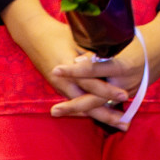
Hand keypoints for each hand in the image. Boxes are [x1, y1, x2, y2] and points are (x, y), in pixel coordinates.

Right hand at [0, 0, 127, 122]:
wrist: (34, 37)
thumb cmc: (58, 34)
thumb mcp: (76, 39)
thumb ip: (92, 51)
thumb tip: (114, 56)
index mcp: (68, 67)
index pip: (90, 82)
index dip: (107, 89)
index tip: (124, 95)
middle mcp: (64, 82)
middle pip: (87, 103)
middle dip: (106, 114)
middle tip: (125, 123)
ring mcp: (62, 88)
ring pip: (83, 107)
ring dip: (101, 116)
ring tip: (121, 125)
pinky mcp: (61, 89)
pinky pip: (78, 103)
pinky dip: (91, 111)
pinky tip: (106, 119)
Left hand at [49, 11, 159, 129]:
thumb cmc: (140, 37)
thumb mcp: (120, 40)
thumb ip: (100, 52)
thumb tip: (76, 59)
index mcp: (123, 64)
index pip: (94, 69)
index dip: (75, 70)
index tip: (56, 69)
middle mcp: (125, 82)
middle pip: (96, 98)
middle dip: (73, 105)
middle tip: (54, 110)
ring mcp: (129, 91)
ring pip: (101, 104)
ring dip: (79, 109)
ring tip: (58, 111)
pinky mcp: (131, 95)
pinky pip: (108, 102)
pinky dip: (92, 106)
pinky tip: (74, 110)